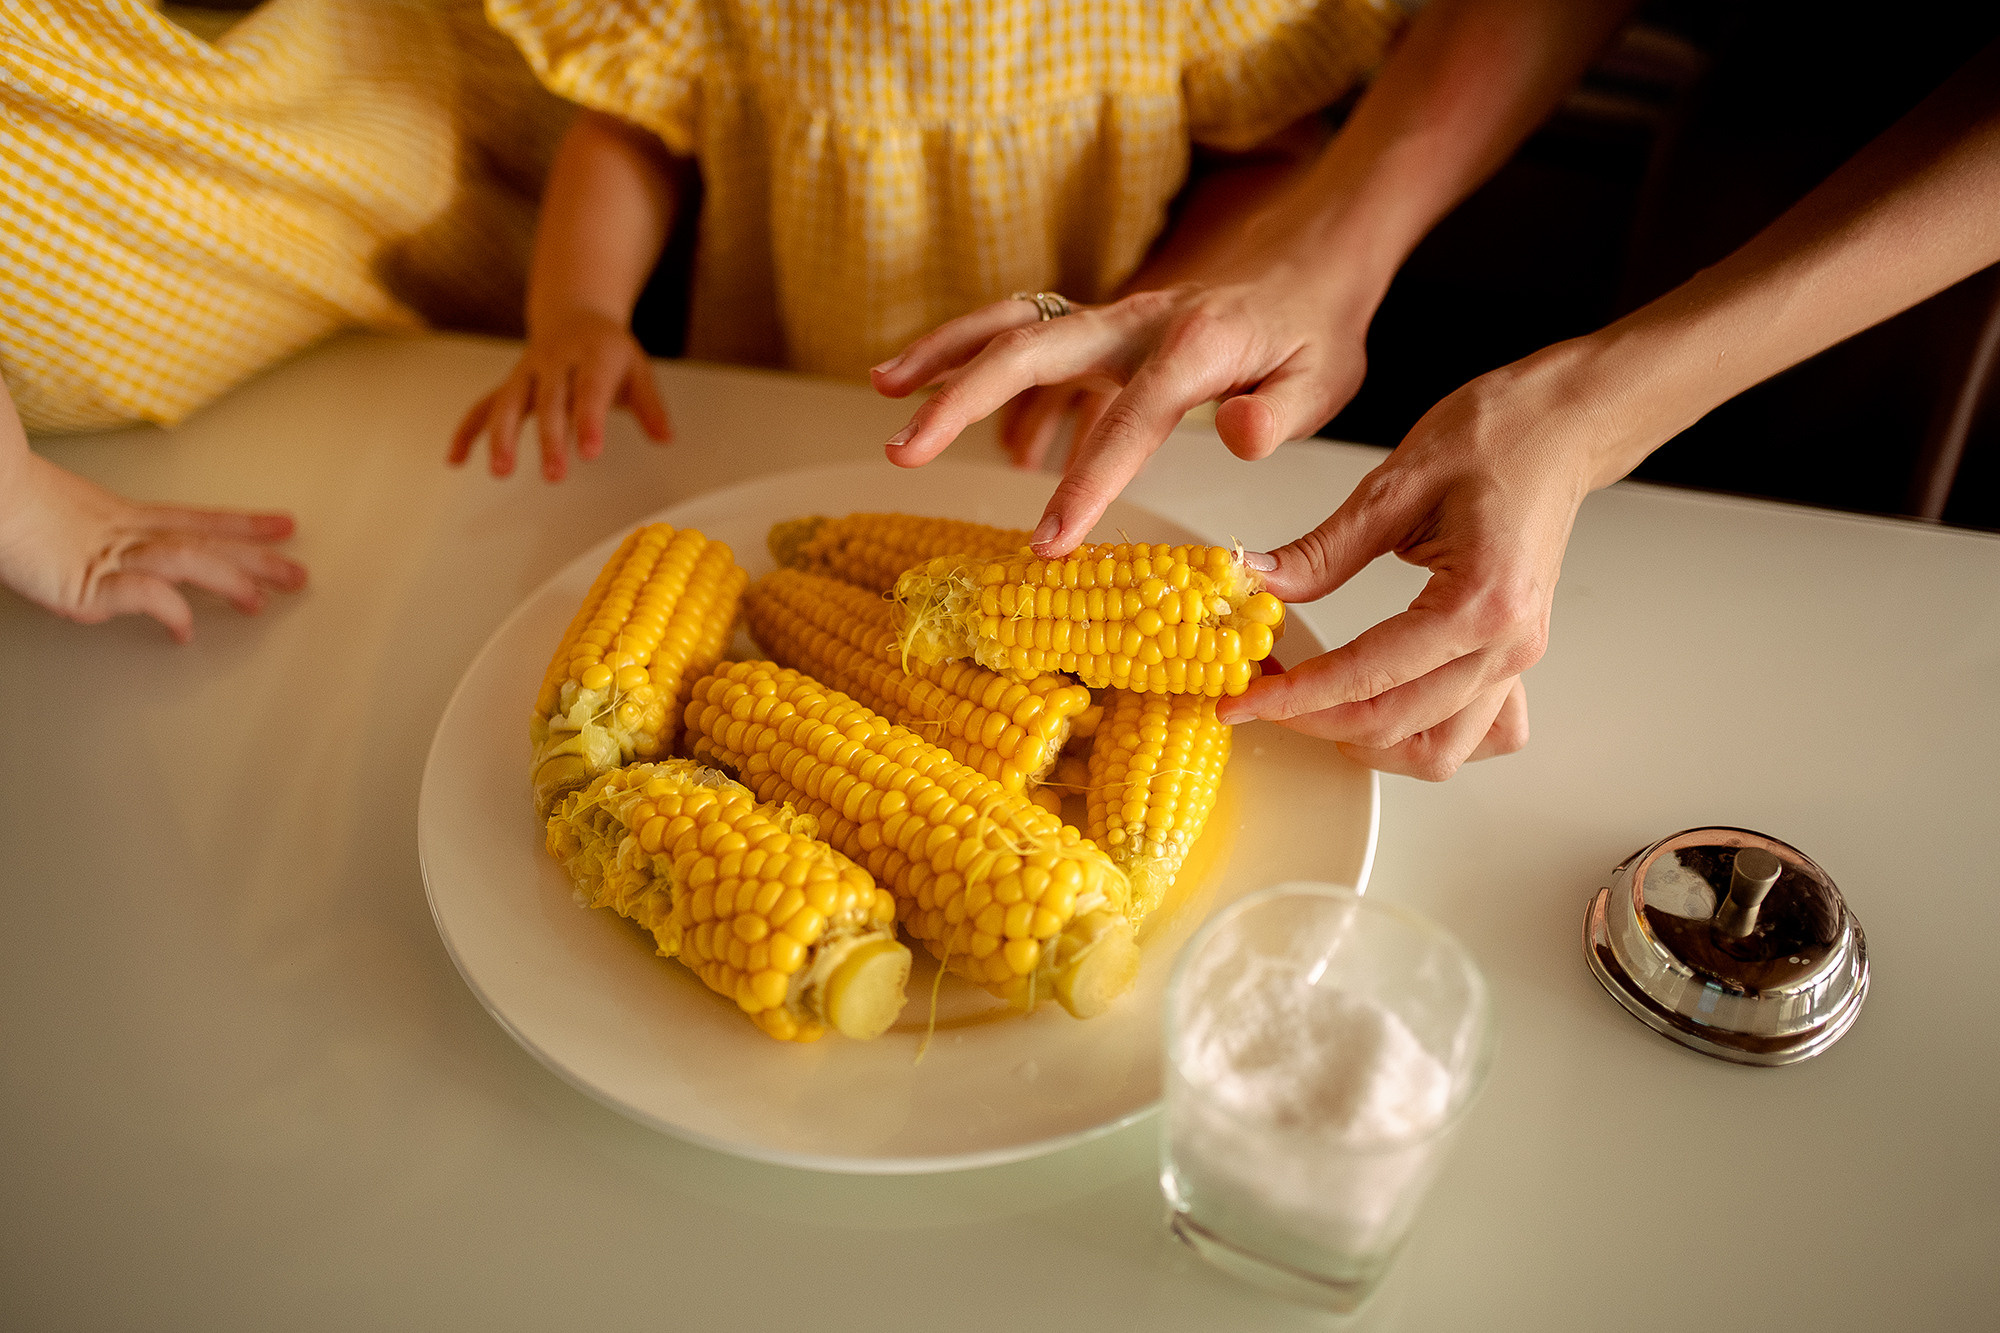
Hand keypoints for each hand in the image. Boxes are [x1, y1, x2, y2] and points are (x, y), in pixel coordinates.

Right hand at [0, 451, 304, 642]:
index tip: (285, 526)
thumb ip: (105, 549)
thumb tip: (132, 577)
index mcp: (126, 518)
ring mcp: (110, 556)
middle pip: (207, 542)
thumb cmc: (14, 512)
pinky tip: (184, 629)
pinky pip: (142, 593)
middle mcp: (128, 534)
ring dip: (228, 579)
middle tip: (299, 574)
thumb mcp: (73, 527)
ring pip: (187, 560)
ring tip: (259, 600)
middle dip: (256, 558)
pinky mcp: (87, 581)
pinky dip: (169, 609)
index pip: (200, 519)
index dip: (244, 524)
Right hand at [449, 310, 669, 480]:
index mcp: (592, 355)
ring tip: (501, 470)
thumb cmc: (609, 351)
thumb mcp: (638, 370)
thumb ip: (651, 406)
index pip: (590, 391)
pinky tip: (456, 459)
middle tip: (554, 475)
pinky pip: (482, 406)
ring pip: (509, 403)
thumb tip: (666, 438)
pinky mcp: (509, 384)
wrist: (575, 314)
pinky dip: (467, 432)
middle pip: (549, 402)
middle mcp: (555, 361)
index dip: (589, 421)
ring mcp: (527, 372)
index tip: (590, 452)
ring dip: (502, 437)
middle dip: (550, 439)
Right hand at [873, 262, 1374, 553]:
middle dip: (958, 401)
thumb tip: (1235, 438)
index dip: (1084, 485)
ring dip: (941, 355)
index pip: (1128, 422)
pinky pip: (1019, 334)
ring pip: (1009, 327)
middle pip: (1029, 351)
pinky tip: (922, 389)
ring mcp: (1108, 319)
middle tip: (903, 452)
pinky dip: (965, 353)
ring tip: (880, 390)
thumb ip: (1278, 413)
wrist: (1311, 259)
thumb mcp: (1323, 378)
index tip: (1047, 545)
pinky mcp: (1095, 326)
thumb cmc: (1316, 330)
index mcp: (1193, 346)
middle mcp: (1136, 322)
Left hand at [1215, 348, 1612, 778]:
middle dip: (1313, 720)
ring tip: (1310, 710)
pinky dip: (1422, 738)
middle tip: (1257, 698)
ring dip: (1367, 743)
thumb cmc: (1498, 436)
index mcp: (1480, 601)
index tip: (1239, 702)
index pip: (1366, 677)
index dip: (1292, 697)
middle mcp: (1507, 644)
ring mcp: (1517, 658)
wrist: (1563, 426)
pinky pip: (1476, 734)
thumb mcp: (1394, 484)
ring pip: (1438, 751)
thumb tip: (1256, 583)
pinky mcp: (1515, 657)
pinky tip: (1380, 709)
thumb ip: (1322, 550)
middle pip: (1394, 724)